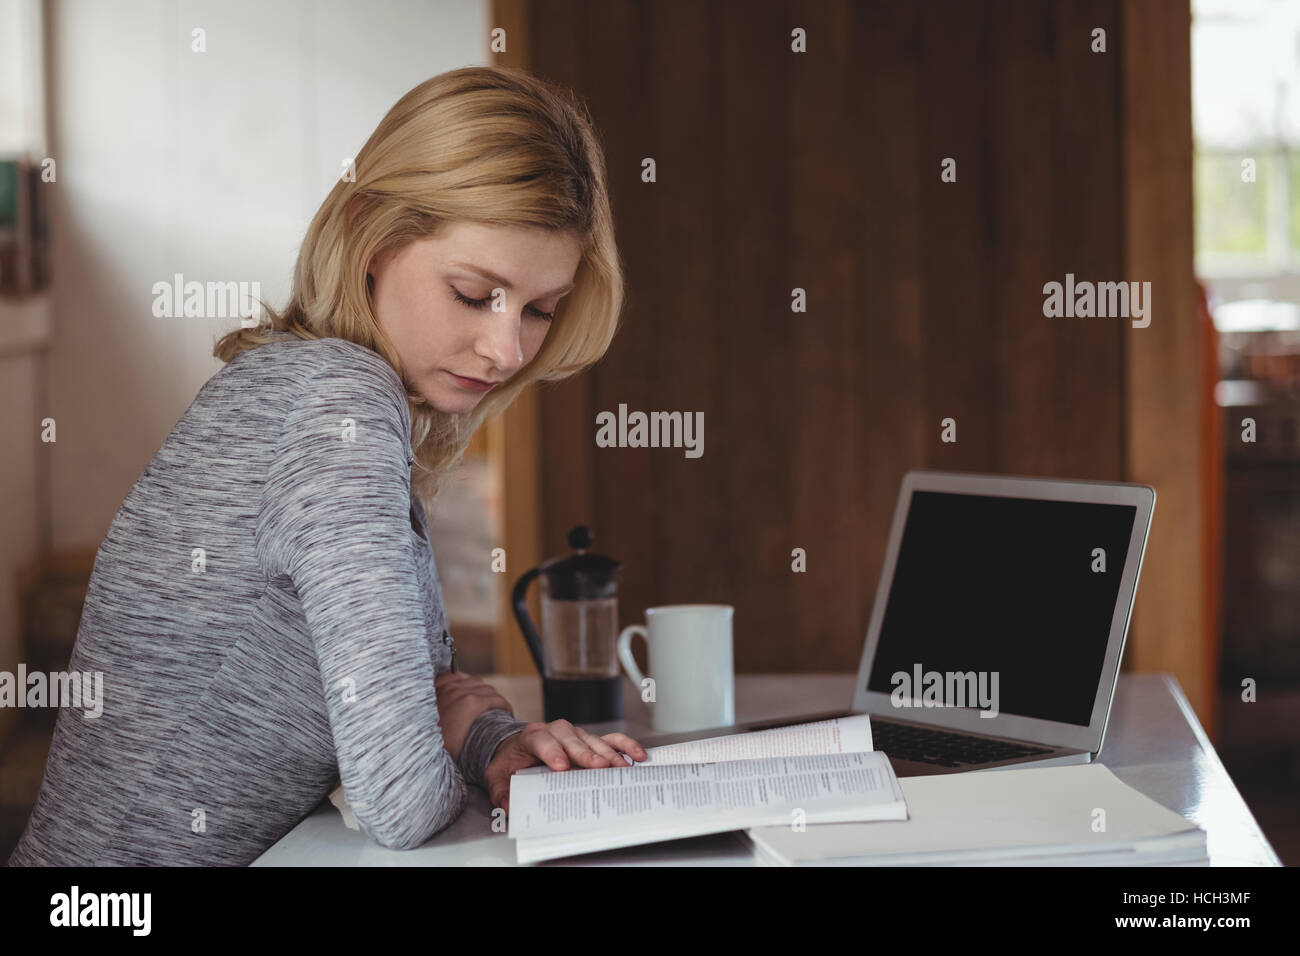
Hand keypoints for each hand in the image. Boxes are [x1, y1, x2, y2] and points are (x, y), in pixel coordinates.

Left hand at [434, 671, 514, 764]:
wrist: (413, 742)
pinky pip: (456, 676)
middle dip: (495, 699)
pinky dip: (463, 682)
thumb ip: (484, 740)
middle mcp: (460, 691)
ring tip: (483, 700)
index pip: (498, 699)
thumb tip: (496, 744)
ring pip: (473, 680)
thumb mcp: (466, 748)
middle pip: (488, 688)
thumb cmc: (439, 748)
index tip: (507, 714)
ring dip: (481, 689)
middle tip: (496, 711)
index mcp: (471, 704)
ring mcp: (448, 686)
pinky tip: (464, 689)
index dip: (506, 707)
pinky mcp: (437, 686)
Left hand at [482, 720, 647, 813]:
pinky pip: (609, 740)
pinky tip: (636, 756)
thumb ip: (501, 792)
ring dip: (608, 753)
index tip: (560, 766)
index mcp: (531, 737)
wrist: (514, 750)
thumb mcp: (497, 778)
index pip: (542, 740)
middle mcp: (556, 732)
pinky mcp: (589, 742)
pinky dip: (624, 746)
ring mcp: (575, 736)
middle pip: (571, 739)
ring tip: (620, 768)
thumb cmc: (509, 763)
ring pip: (592, 740)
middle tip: (598, 767)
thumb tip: (509, 806)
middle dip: (585, 753)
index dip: (552, 752)